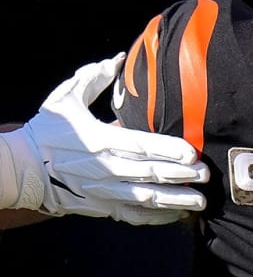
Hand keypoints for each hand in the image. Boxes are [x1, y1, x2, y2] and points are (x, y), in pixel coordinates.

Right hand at [0, 53, 209, 223]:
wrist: (21, 169)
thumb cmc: (47, 131)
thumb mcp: (64, 99)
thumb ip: (92, 78)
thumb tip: (118, 58)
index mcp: (99, 140)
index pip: (141, 146)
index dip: (169, 150)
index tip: (192, 153)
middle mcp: (104, 168)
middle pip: (151, 174)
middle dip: (182, 176)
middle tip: (206, 174)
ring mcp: (104, 191)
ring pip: (147, 199)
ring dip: (176, 200)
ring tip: (200, 201)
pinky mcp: (102, 207)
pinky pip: (134, 215)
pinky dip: (157, 217)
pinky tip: (177, 214)